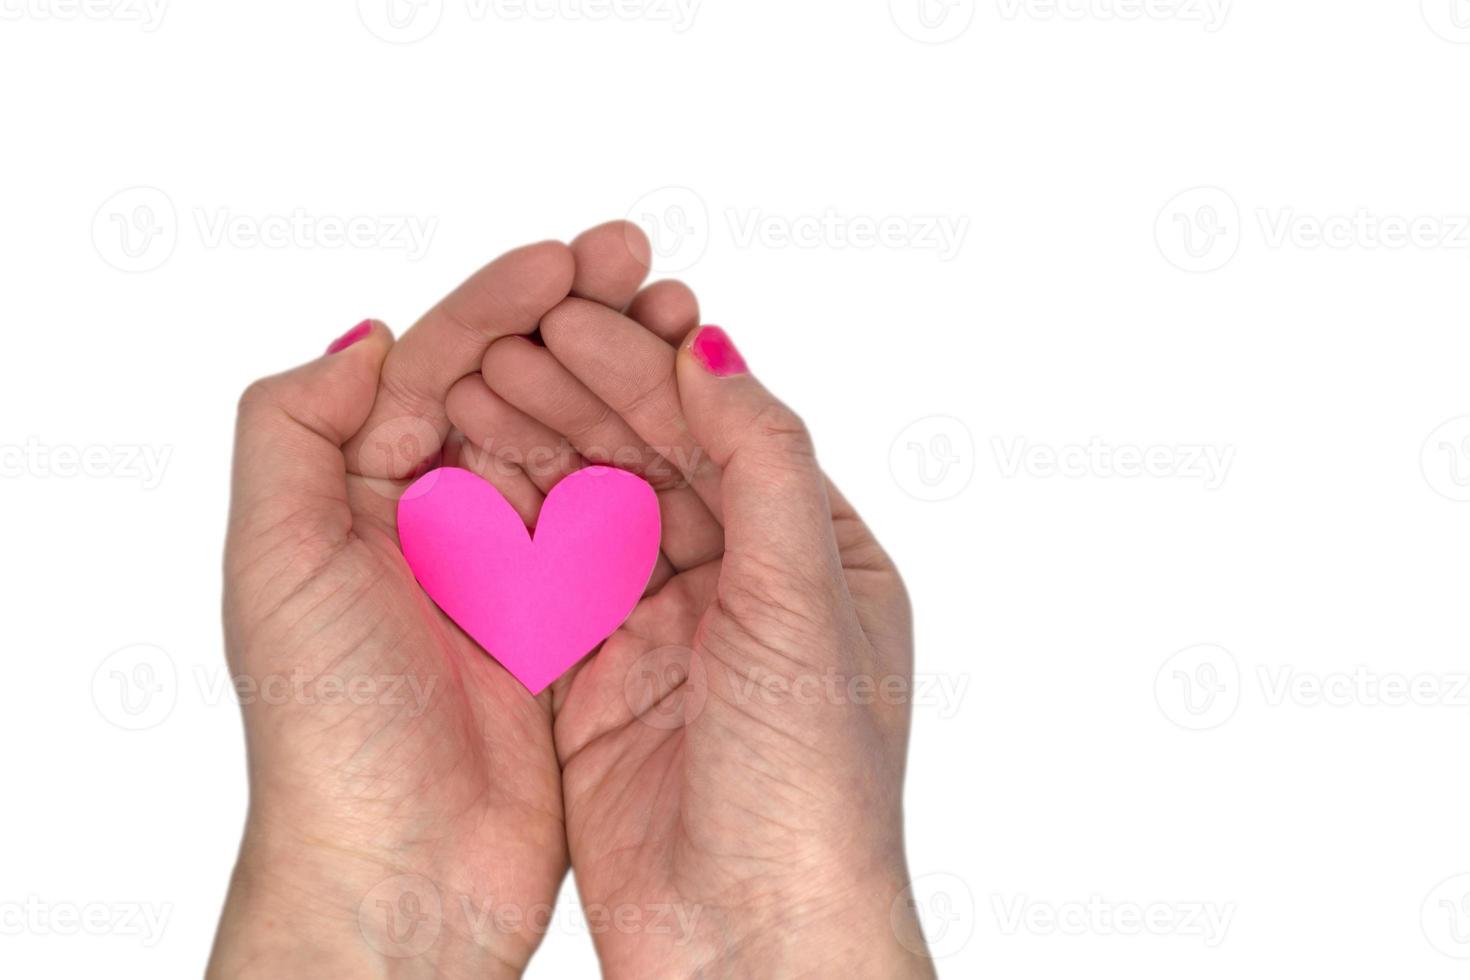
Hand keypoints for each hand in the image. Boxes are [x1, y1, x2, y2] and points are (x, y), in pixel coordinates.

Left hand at [208, 225, 645, 977]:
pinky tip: (693, 423)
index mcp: (363, 491)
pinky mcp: (569, 617)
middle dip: (584, 319)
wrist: (400, 871)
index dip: (504, 299)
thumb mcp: (275, 564)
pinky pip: (616, 518)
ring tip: (686, 328)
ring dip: (627, 379)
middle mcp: (438, 517)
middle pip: (522, 386)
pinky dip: (652, 464)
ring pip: (577, 441)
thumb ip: (292, 431)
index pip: (439, 362)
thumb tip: (367, 335)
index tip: (577, 256)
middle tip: (651, 268)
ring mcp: (510, 566)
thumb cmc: (329, 729)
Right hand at [455, 225, 933, 976]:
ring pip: (600, 514)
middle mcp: (750, 590)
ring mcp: (674, 637)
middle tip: (506, 341)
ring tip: (474, 386)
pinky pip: (557, 583)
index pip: (726, 433)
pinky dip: (518, 527)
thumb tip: (714, 348)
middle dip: (584, 397)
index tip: (570, 315)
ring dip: (543, 449)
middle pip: (657, 462)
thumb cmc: (814, 788)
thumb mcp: (803, 601)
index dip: (646, 369)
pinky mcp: (608, 684)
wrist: (754, 942)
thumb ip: (764, 464)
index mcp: (822, 558)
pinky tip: (472, 474)